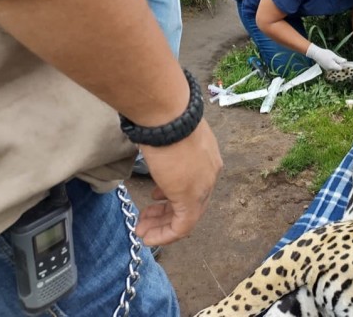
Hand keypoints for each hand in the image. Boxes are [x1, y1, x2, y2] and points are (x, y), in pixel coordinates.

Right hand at [135, 119, 222, 245]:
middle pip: (191, 202)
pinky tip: (149, 236)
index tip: (154, 200)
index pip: (194, 184)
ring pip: (187, 216)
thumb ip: (167, 150)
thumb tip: (154, 152)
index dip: (172, 195)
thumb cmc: (164, 120)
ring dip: (162, 225)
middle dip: (165, 214)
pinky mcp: (191, 198)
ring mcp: (203, 186)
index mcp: (207, 157)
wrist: (168, 116)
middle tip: (145, 220)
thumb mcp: (169, 136)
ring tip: (143, 229)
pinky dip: (165, 235)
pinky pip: (182, 226)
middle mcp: (210, 173)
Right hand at [306, 43, 346, 70]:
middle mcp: (330, 69)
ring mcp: (327, 69)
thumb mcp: (333, 56)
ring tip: (332, 58)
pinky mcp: (325, 68)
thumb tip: (345, 61)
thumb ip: (339, 59)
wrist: (316, 54)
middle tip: (336, 58)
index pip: (340, 68)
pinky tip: (329, 59)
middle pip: (337, 68)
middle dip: (338, 64)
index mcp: (332, 66)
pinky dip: (331, 64)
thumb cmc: (325, 54)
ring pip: (334, 67)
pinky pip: (330, 67)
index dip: (342, 64)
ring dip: (335, 64)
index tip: (342, 60)